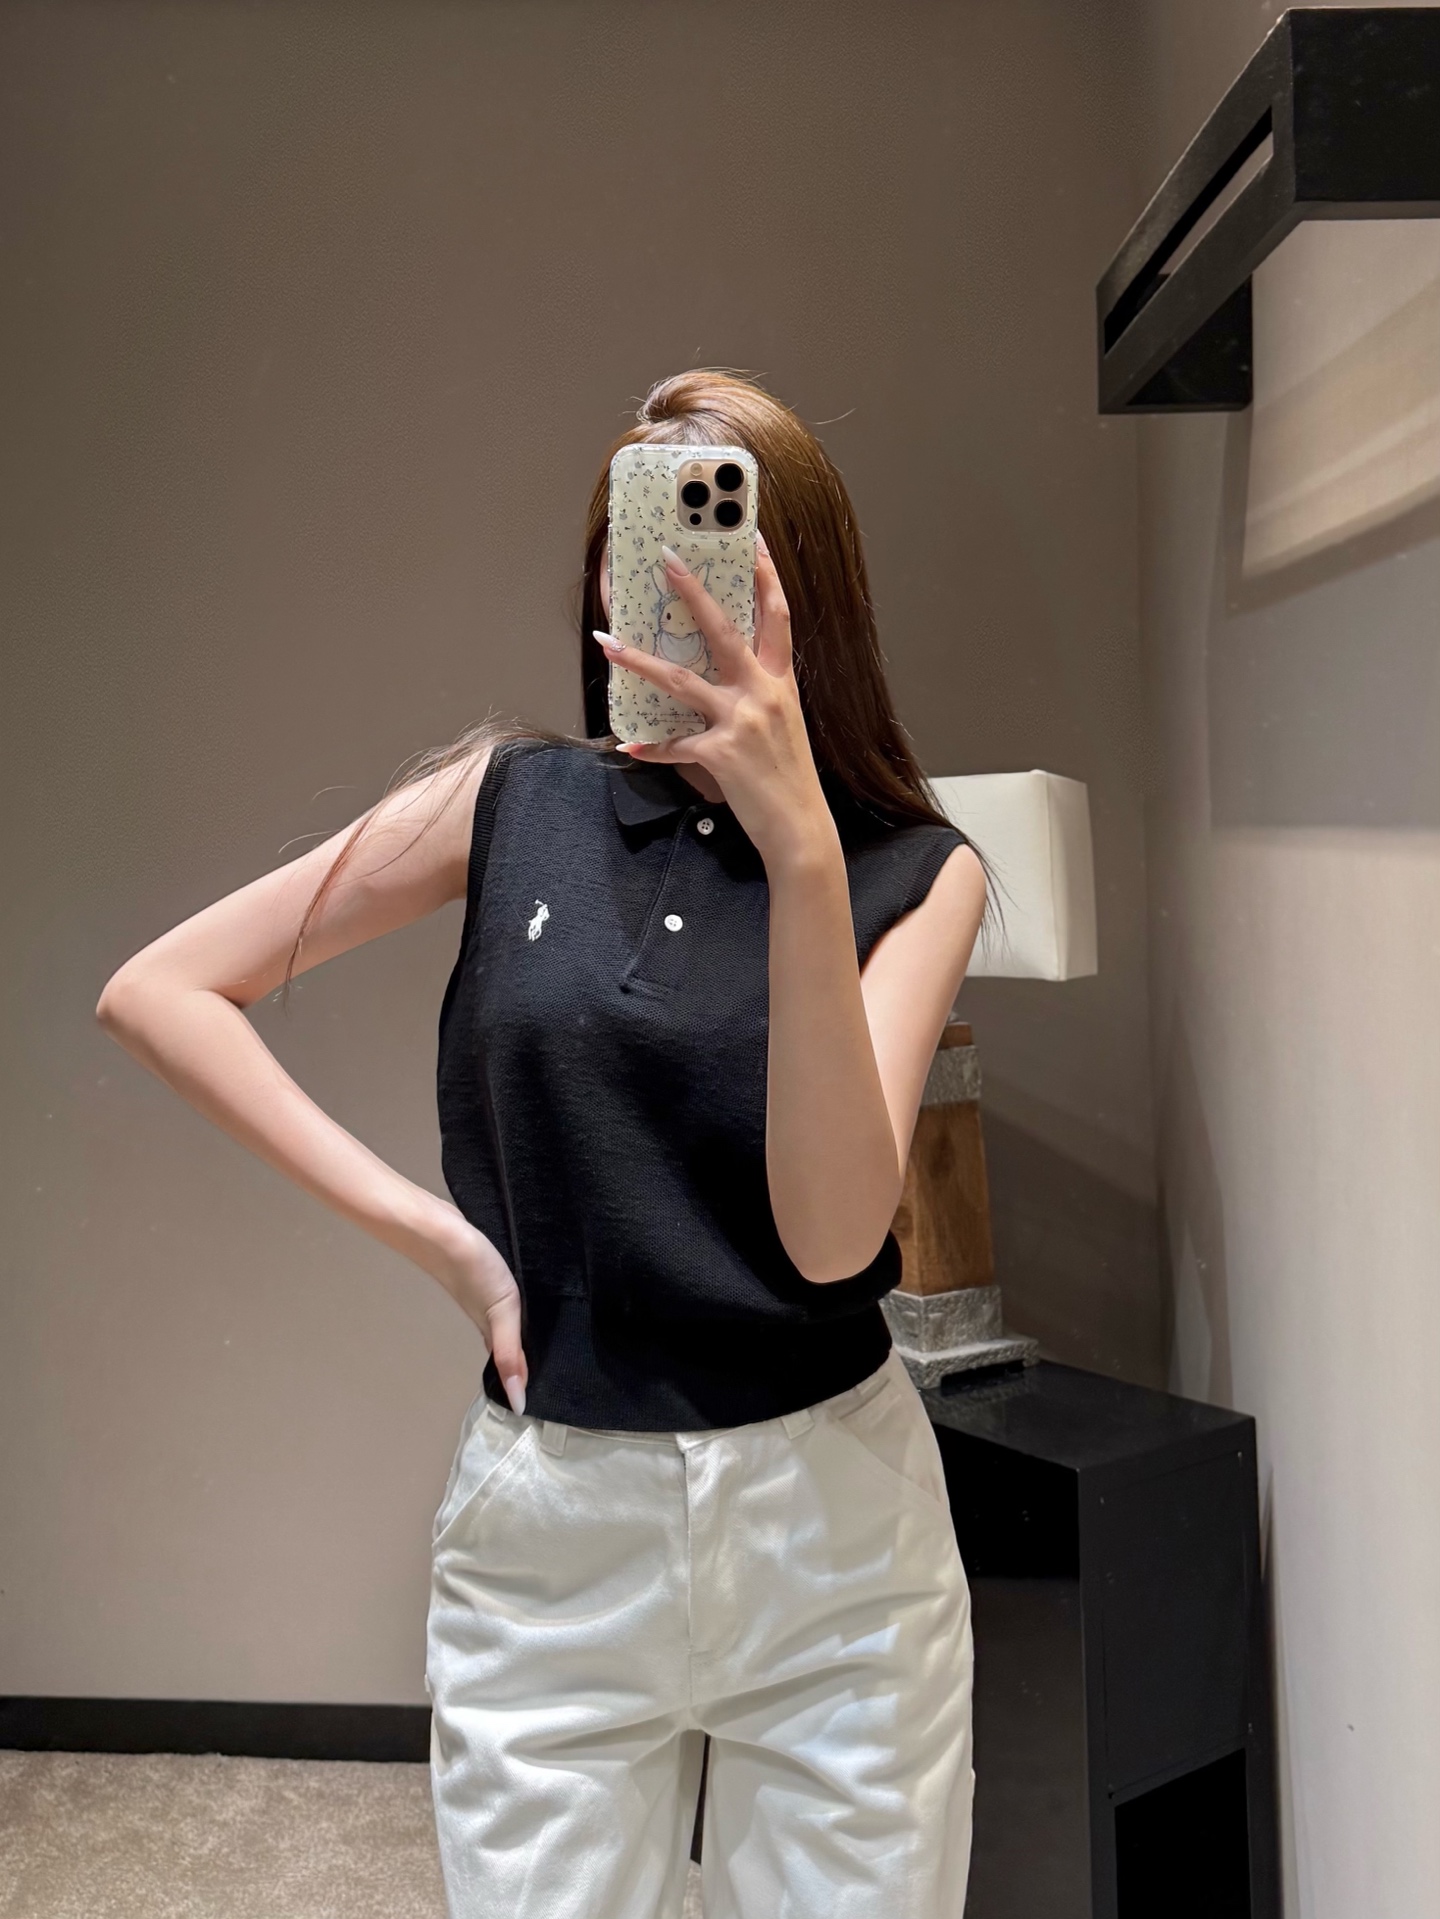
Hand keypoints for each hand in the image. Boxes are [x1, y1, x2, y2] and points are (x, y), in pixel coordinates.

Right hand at [414, 1202, 527, 1413]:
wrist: (438, 1227)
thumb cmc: (472, 1269)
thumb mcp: (500, 1311)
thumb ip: (509, 1352)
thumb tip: (518, 1400)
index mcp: (491, 1328)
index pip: (509, 1363)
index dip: (523, 1379)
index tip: (542, 1395)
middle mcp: (486, 1314)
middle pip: (507, 1343)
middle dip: (524, 1357)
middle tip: (549, 1370)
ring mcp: (482, 1292)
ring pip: (502, 1320)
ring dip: (517, 1331)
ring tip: (540, 1339)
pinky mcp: (482, 1271)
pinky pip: (500, 1296)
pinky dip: (511, 1305)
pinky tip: (519, 1296)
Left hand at [595, 538, 836, 870]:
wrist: (801, 827)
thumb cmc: (791, 780)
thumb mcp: (784, 728)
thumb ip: (758, 700)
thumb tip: (726, 687)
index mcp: (781, 683)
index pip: (778, 616)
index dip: (768, 575)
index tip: (754, 540)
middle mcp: (763, 694)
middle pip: (724, 630)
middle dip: (693, 591)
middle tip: (667, 559)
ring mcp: (741, 721)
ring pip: (680, 680)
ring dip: (638, 661)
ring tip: (607, 643)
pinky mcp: (719, 753)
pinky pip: (674, 746)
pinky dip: (651, 748)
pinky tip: (628, 746)